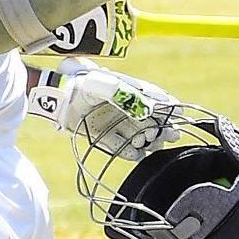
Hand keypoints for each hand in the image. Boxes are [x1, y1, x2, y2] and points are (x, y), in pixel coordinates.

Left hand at [29, 57, 181, 160]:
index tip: (178, 115)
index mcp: (131, 92)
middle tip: (172, 135)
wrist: (60, 95)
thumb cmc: (86, 84)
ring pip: (138, 136)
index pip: (156, 101)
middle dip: (163, 129)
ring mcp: (115, 123)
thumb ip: (129, 96)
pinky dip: (129, 153)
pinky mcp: (103, 136)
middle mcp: (126, 109)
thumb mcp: (109, 85)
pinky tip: (136, 155)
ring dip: (147, 141)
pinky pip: (120, 148)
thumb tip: (150, 110)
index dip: (169, 109)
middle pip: (151, 122)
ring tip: (147, 142)